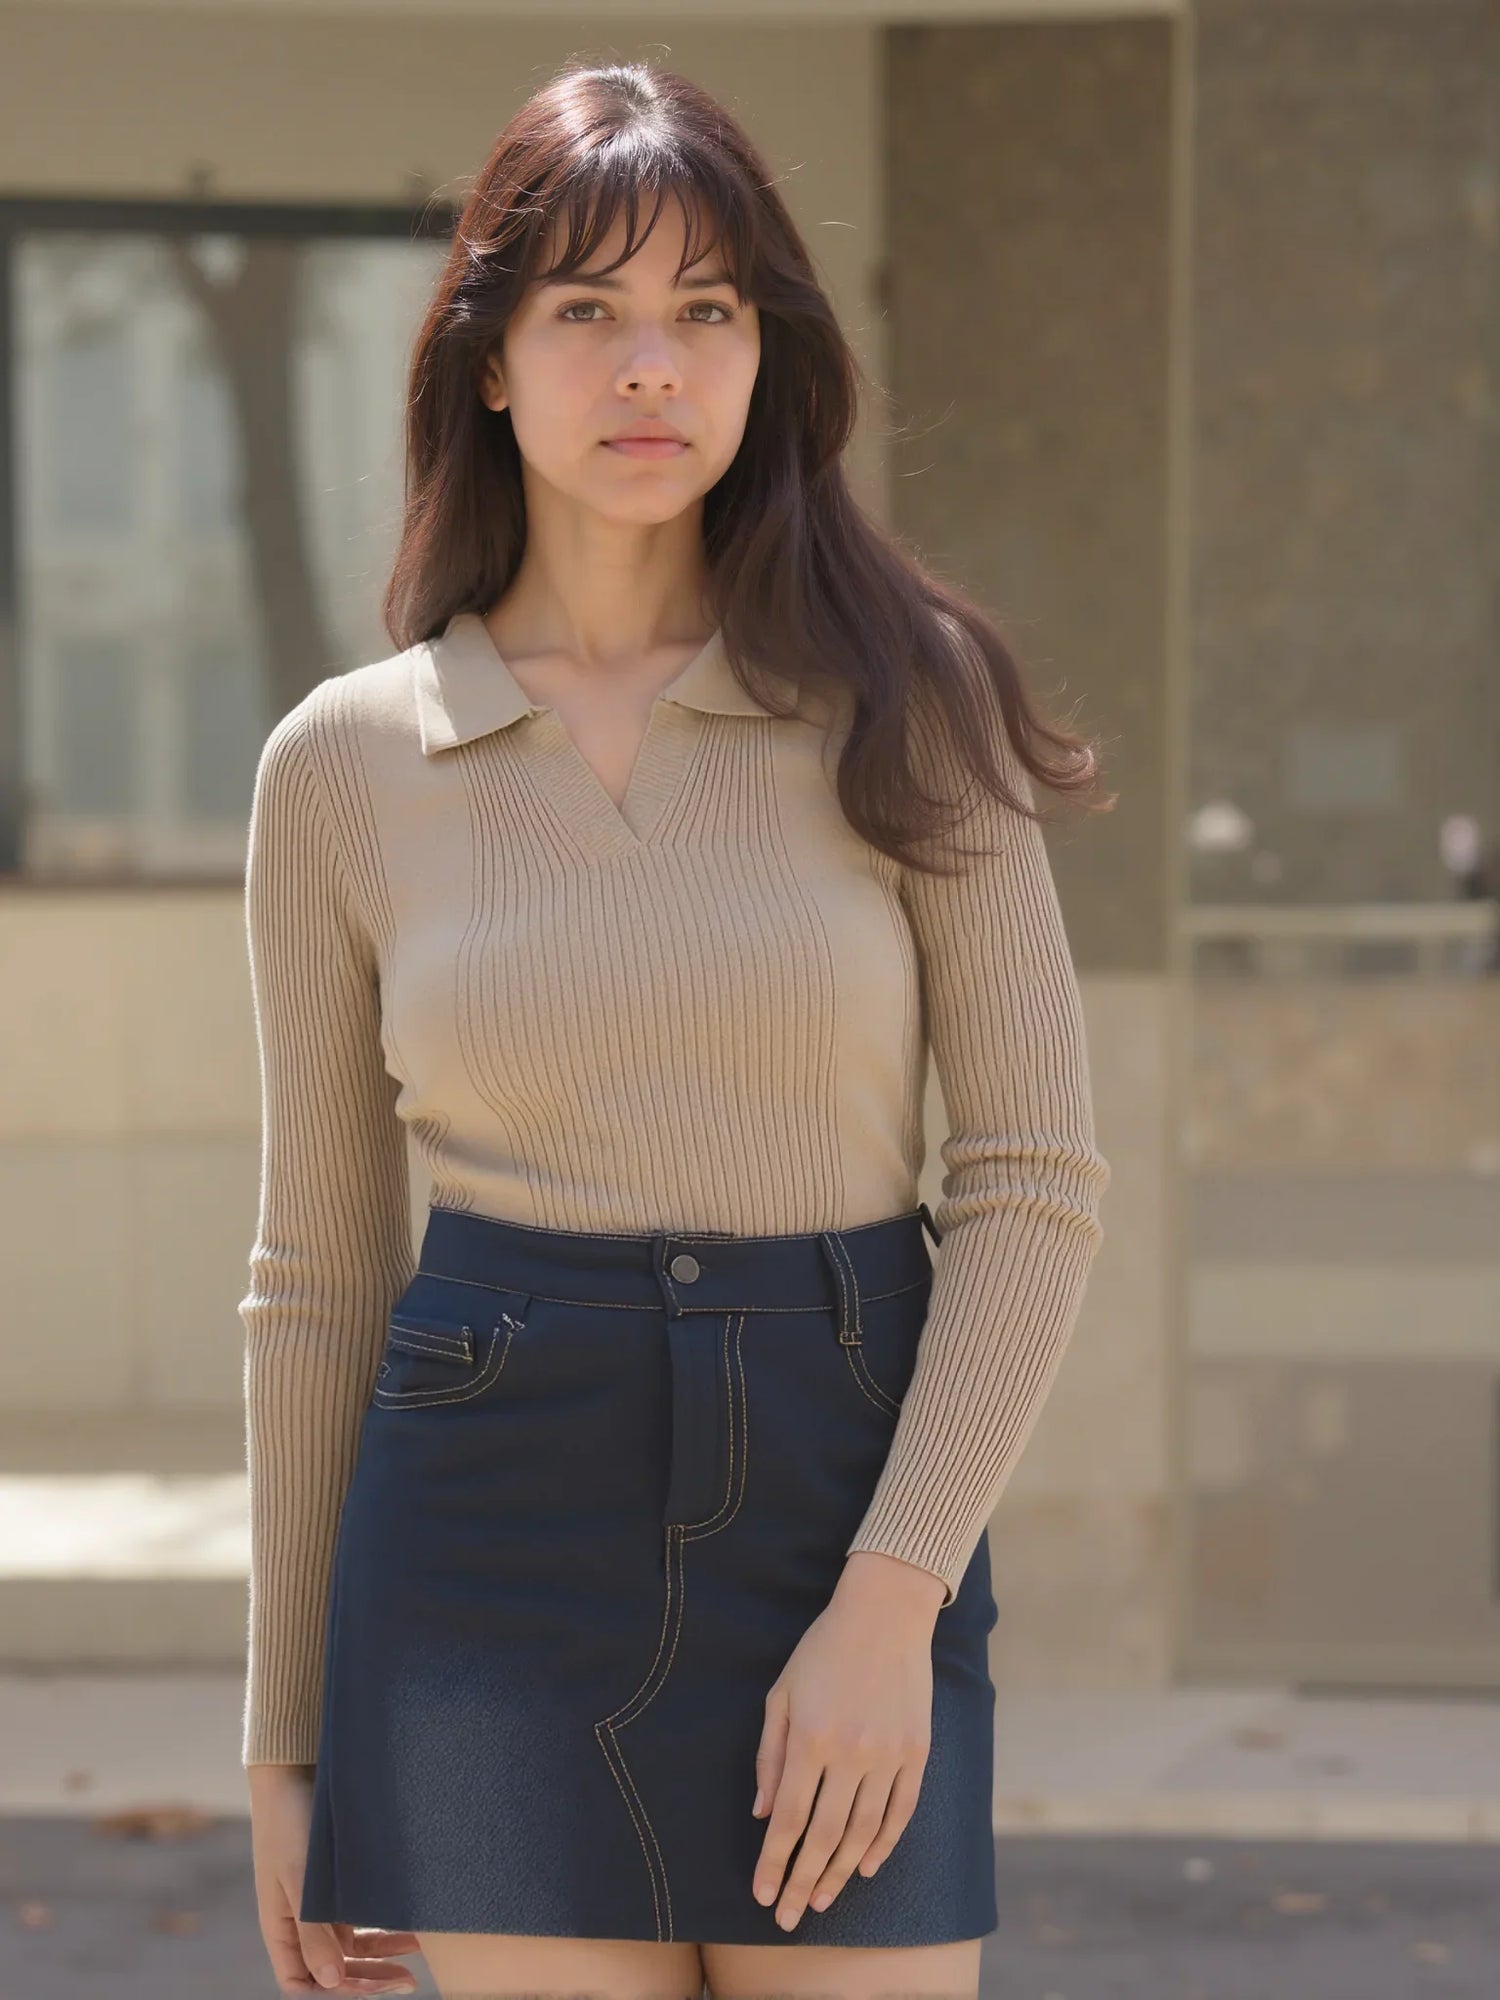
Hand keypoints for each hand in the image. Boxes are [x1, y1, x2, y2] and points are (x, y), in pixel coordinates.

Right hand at [247, 1763, 420, 1992]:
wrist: (294, 1770)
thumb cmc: (290, 1824)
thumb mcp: (300, 1880)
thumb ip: (313, 1932)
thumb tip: (331, 1982)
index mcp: (280, 1929)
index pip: (302, 1981)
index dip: (333, 1991)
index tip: (371, 1988)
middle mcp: (299, 1922)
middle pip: (332, 1968)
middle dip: (367, 1979)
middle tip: (407, 1981)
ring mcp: (319, 1903)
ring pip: (351, 1945)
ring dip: (381, 1954)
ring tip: (417, 1954)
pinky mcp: (336, 1883)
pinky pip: (360, 1917)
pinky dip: (383, 1926)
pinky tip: (409, 1927)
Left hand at [750, 1551, 945, 1928]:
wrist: (886, 1613)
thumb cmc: (824, 1649)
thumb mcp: (782, 1694)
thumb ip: (771, 1756)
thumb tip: (765, 1814)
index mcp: (811, 1738)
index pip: (789, 1819)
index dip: (774, 1862)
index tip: (762, 1894)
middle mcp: (851, 1753)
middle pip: (825, 1837)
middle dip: (803, 1882)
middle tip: (789, 1917)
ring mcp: (888, 1755)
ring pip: (863, 1832)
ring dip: (841, 1872)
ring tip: (822, 1899)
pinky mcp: (918, 1752)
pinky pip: (900, 1812)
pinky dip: (884, 1844)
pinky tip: (867, 1867)